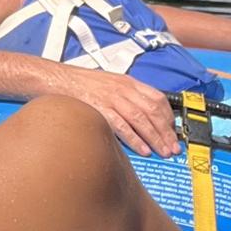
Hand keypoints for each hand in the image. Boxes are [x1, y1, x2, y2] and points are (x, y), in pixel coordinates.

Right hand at [56, 68, 179, 157]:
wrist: (57, 78)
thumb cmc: (81, 83)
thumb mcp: (109, 83)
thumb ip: (127, 95)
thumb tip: (143, 116)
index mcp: (127, 82)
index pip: (158, 98)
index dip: (169, 118)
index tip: (173, 132)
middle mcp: (123, 89)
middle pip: (153, 111)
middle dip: (166, 132)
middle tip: (173, 148)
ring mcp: (111, 98)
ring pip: (141, 119)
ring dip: (155, 138)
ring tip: (162, 152)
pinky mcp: (99, 108)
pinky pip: (122, 126)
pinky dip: (135, 139)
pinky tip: (143, 150)